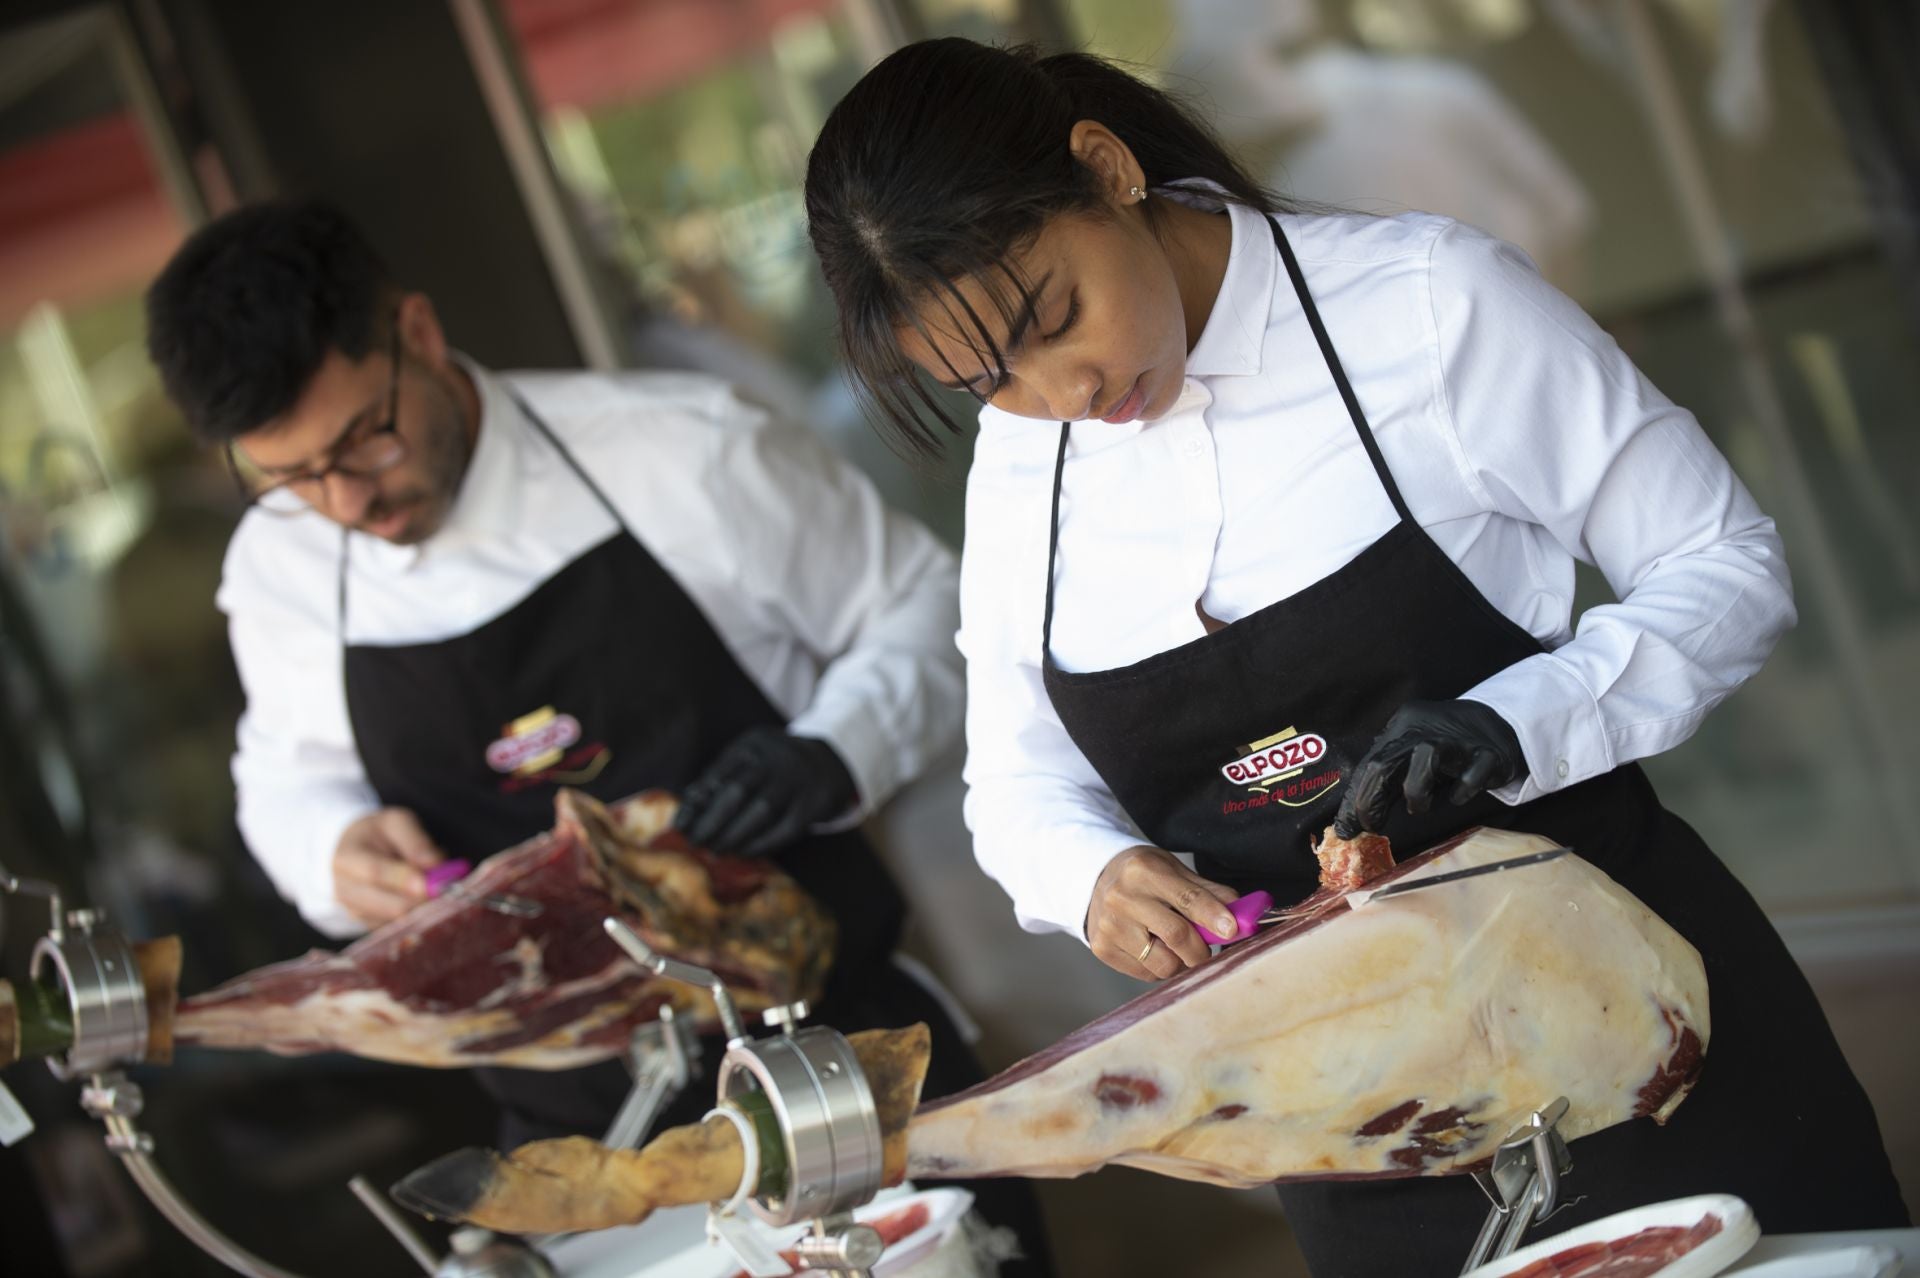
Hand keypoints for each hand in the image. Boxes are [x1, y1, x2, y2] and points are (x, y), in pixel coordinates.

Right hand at [333, 807, 446, 925]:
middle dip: (417, 902)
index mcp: (347, 858)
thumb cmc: (378, 835)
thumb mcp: (395, 823)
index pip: (374, 872)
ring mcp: (353, 912)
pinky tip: (429, 906)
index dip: (403, 879)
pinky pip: (395, 929)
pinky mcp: (367, 925)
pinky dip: (415, 920)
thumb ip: (415, 840)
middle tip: (445, 894)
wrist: (352, 852)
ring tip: (439, 895)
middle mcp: (343, 889)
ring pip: (391, 921)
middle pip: (382, 904)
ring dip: (419, 911)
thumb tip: (435, 863)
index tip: (429, 884)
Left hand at [673, 728, 857, 855]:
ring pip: (762, 811)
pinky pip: (785, 828)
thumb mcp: (748, 757)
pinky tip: (744, 851)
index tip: (680, 826)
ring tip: (715, 849)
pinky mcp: (815, 803)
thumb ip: (719, 778)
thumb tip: (687, 810)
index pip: (719, 774)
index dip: (697, 803)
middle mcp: (777, 759)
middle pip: (738, 791)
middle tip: (695, 842)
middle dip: (712, 821)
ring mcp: (798, 781)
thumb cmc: (773, 766)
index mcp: (754, 744)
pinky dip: (762, 843)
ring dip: (734, 835)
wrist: (828, 762)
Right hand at [1085, 846, 1240, 981]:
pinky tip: (1154, 948)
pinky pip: (1146, 974)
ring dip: (1181, 963)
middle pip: (1176, 936)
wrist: (1094, 879)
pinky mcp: (1103, 949)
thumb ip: (1207, 892)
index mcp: (1144, 871)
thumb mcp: (1173, 870)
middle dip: (1202, 950)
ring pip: (1163, 964)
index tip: (1233, 930)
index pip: (1186, 898)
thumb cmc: (1143, 875)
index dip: (1213, 916)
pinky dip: (1160, 967)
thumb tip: (1244, 915)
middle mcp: (1122, 898)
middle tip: (1208, 949)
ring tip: (1176, 947)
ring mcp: (1109, 926)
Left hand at [1334, 700, 1524, 837]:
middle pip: (1385, 761)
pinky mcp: (1488, 753)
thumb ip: (1386, 783)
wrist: (1497, 724)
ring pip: (1425, 759)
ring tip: (1419, 808)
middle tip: (1372, 827)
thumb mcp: (1412, 757)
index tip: (1346, 829)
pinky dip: (1460, 793)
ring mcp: (1458, 739)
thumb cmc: (1445, 748)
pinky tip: (1456, 797)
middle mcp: (1425, 727)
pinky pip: (1471, 776)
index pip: (1369, 763)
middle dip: (1370, 801)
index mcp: (1402, 725)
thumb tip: (1352, 822)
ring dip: (1416, 793)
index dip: (1354, 798)